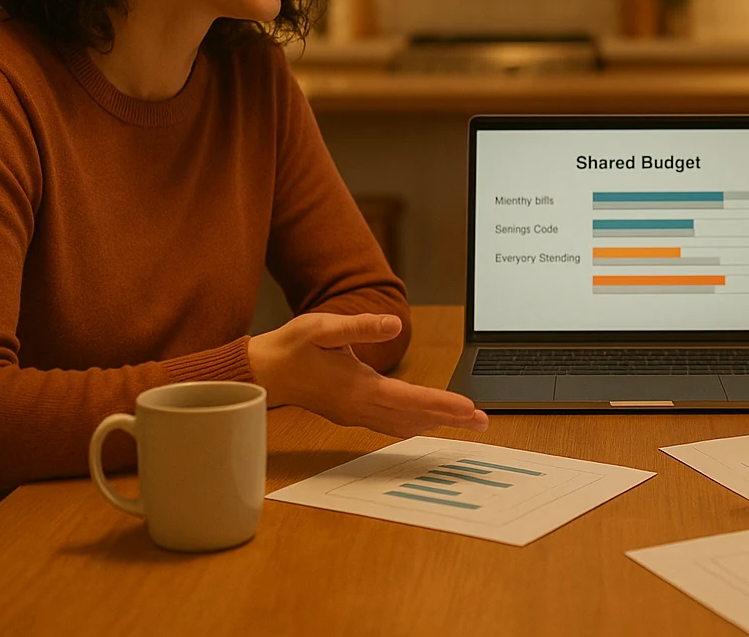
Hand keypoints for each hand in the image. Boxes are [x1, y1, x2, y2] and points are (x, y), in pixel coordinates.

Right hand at [248, 313, 487, 436]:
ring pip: (404, 424)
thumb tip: (393, 324)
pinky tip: (428, 422)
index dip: (441, 404)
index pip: (410, 399)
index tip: (469, 408)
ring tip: (467, 422)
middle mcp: (360, 406)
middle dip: (450, 418)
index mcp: (357, 387)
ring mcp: (356, 413)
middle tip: (484, 420)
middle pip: (414, 416)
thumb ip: (360, 325)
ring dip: (436, 423)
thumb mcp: (323, 327)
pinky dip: (415, 424)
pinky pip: (391, 424)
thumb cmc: (292, 346)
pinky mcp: (352, 413)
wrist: (264, 371)